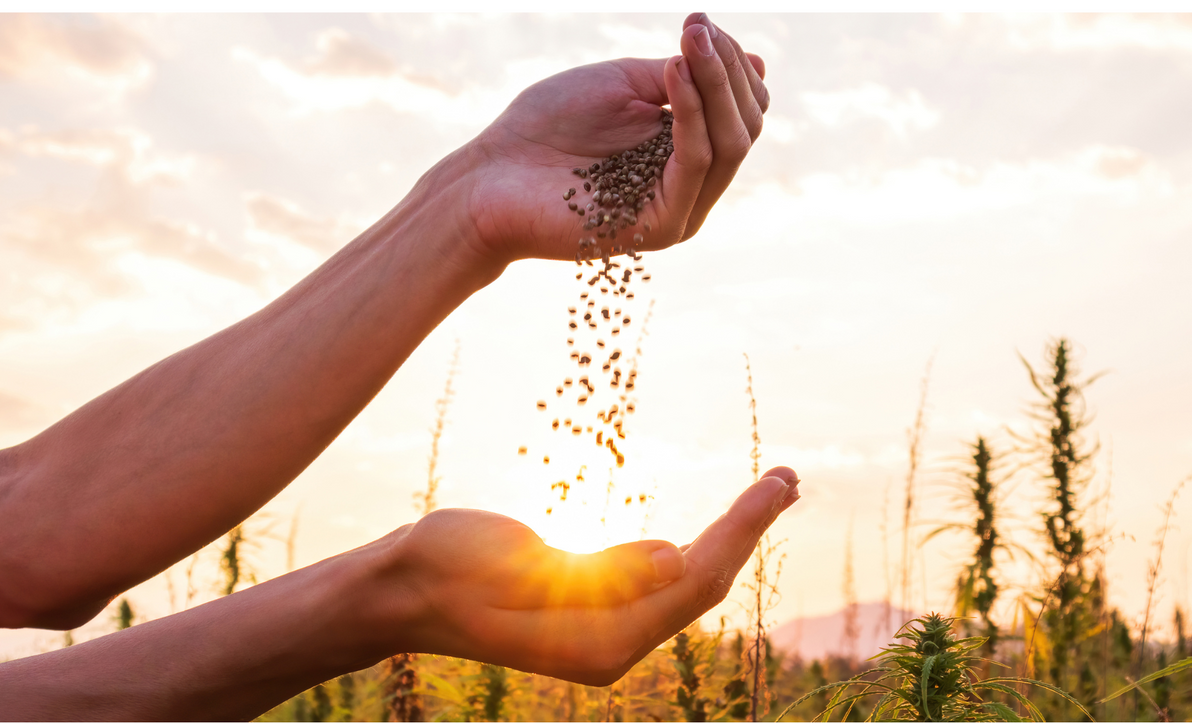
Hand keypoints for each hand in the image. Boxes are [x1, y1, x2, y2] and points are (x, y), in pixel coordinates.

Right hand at [388, 467, 799, 685]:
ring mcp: (606, 631)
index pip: (692, 582)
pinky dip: (697, 545)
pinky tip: (721, 524)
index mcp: (597, 642)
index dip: (741, 532)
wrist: (401, 590)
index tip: (776, 485)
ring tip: (773, 491)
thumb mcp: (514, 564)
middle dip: (748, 530)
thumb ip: (598, 571)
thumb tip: (674, 560)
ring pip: (687, 582)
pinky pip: (661, 579)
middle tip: (790, 477)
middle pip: (702, 584)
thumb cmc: (444, 569)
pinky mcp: (595, 610)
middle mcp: (612, 645)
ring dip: (731, 535)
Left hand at [461, 13, 769, 263]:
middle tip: (696, 27)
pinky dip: (691, 114)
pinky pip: (694, 164)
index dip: (731, 62)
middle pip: (746, 126)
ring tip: (689, 43)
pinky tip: (673, 74)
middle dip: (727, 69)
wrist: (490, 176)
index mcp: (687, 154)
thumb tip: (756, 61)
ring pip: (730, 144)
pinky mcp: (659, 226)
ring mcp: (679, 210)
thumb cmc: (546, 128)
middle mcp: (692, 186)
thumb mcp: (624, 84)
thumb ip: (683, 76)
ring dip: (715, 84)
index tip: (699, 22)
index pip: (742, 109)